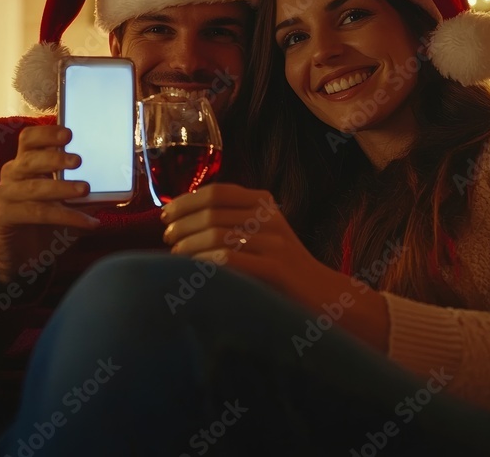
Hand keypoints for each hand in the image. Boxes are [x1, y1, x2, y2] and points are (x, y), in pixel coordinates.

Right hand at [0, 125, 100, 283]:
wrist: (20, 258)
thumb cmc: (45, 224)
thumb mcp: (69, 204)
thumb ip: (85, 192)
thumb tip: (118, 186)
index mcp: (26, 163)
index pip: (30, 139)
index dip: (47, 134)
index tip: (69, 134)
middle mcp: (12, 175)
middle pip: (30, 159)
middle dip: (55, 158)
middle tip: (78, 160)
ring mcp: (5, 194)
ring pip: (34, 187)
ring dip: (62, 187)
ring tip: (85, 189)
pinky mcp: (3, 216)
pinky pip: (37, 213)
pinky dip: (65, 217)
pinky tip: (88, 223)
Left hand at [161, 184, 389, 351]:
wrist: (323, 297)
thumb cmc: (281, 270)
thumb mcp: (259, 236)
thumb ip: (230, 224)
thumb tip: (179, 225)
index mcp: (264, 203)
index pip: (217, 192)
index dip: (186, 201)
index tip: (165, 214)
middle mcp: (270, 218)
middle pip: (213, 213)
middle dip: (182, 225)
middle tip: (167, 239)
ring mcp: (275, 243)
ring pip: (217, 236)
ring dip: (189, 246)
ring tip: (175, 256)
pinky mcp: (276, 269)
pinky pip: (230, 261)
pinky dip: (205, 265)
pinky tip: (193, 271)